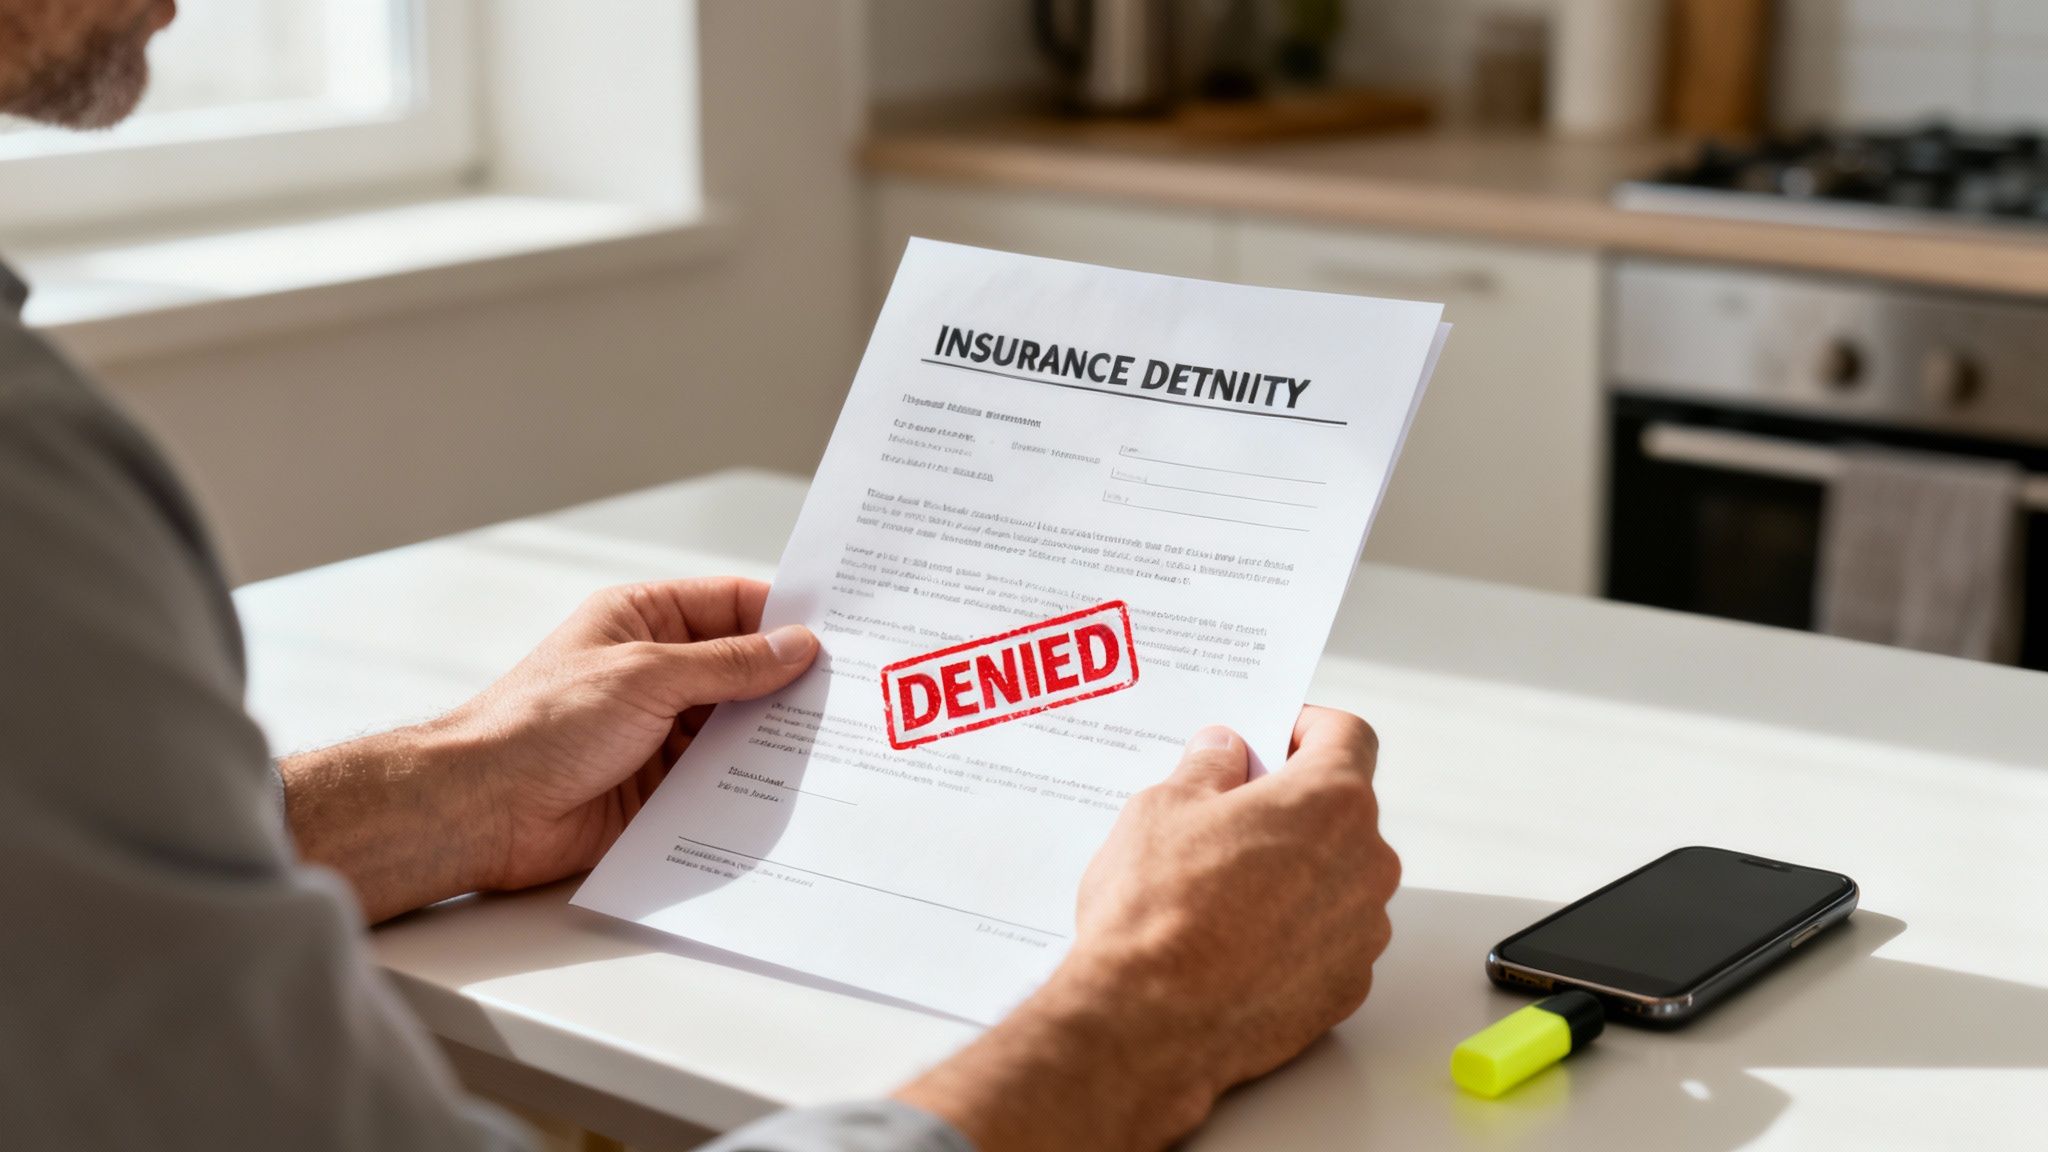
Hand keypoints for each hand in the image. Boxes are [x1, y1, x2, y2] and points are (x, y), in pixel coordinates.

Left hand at [280, 578, 817, 921]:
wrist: (484, 808)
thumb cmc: (539, 723)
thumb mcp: (646, 675)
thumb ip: (728, 664)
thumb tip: (794, 648)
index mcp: (644, 621)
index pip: (732, 605)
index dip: (784, 617)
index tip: (841, 633)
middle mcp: (656, 672)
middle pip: (742, 670)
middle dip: (790, 683)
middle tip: (852, 694)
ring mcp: (659, 732)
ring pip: (737, 729)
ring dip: (774, 739)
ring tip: (835, 745)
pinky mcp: (661, 789)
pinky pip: (721, 782)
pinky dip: (752, 786)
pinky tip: (791, 792)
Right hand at [896, 706, 1398, 1151]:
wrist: (1150, 1023)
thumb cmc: (1158, 913)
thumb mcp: (1163, 808)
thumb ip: (1208, 769)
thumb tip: (1224, 754)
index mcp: (1331, 801)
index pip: (1348, 736)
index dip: (1306, 728)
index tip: (1273, 737)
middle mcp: (1366, 863)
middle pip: (1342, 811)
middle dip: (1291, 806)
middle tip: (1226, 816)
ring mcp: (1363, 932)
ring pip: (1336, 877)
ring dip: (1294, 871)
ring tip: (1221, 890)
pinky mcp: (1346, 988)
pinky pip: (1327, 938)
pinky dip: (1293, 932)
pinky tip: (1234, 941)